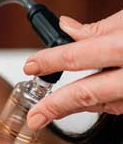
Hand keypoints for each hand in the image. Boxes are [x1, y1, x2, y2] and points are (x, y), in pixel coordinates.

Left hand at [22, 10, 122, 129]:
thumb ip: (99, 28)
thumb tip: (66, 26)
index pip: (77, 56)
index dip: (49, 62)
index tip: (30, 67)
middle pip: (88, 93)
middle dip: (56, 105)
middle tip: (34, 116)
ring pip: (106, 104)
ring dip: (78, 106)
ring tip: (53, 109)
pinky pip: (121, 105)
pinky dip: (104, 102)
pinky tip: (91, 100)